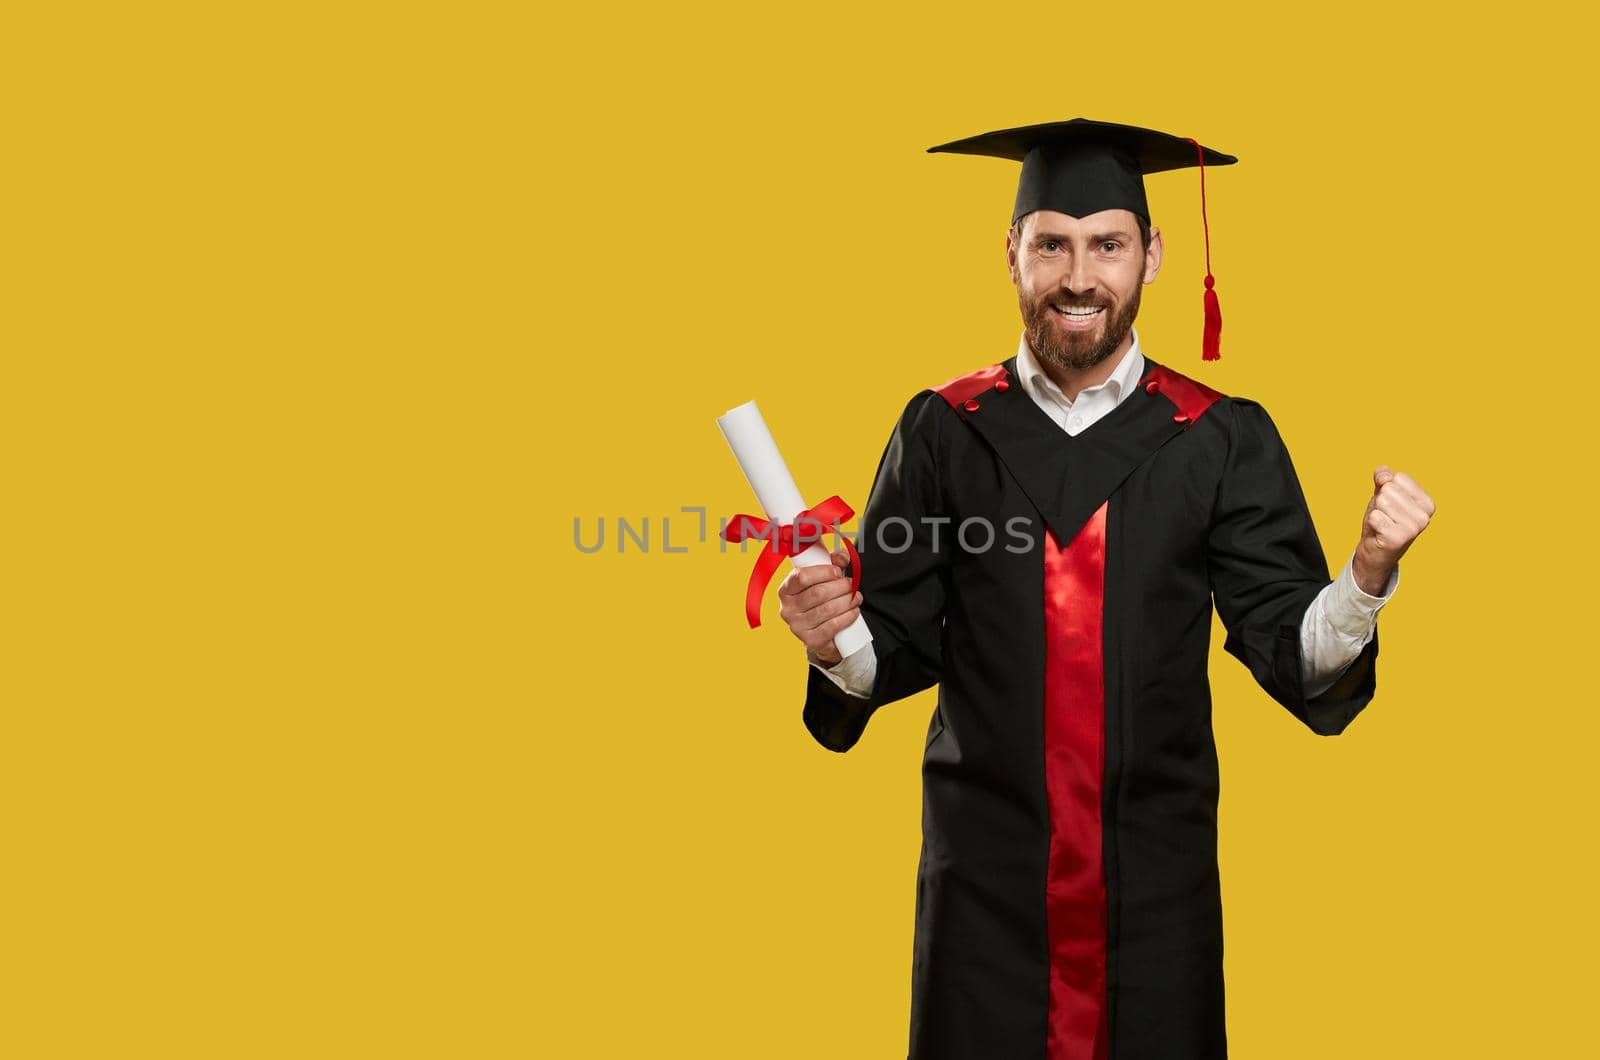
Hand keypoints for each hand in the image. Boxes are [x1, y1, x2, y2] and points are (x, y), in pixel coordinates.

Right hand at [777, 547, 861, 666]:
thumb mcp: (823, 578)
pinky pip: (832, 626)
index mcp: (785, 590)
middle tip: (852, 585)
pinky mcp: (810, 641)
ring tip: (856, 597)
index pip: (801, 577)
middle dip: (840, 586)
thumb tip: (843, 556)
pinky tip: (854, 611)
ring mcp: (797, 627)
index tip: (838, 571)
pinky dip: (847, 617)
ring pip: (827, 609)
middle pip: (818, 593)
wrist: (821, 631)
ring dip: (847, 601)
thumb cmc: (821, 599)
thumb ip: (833, 562)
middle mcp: (787, 609)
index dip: (823, 572)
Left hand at [1353, 466, 1434, 594]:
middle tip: (1384, 516)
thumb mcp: (1382, 494)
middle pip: (1388, 489)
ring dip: (1376, 512)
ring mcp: (1414, 528)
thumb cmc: (1382, 520)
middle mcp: (1425, 516)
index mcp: (1427, 503)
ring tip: (1382, 524)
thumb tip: (1384, 476)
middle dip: (1380, 502)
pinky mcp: (1398, 538)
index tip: (1390, 505)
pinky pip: (1375, 516)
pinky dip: (1372, 522)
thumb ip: (1383, 477)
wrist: (1375, 550)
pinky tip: (1379, 532)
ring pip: (1381, 502)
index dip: (1386, 489)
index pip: (1398, 477)